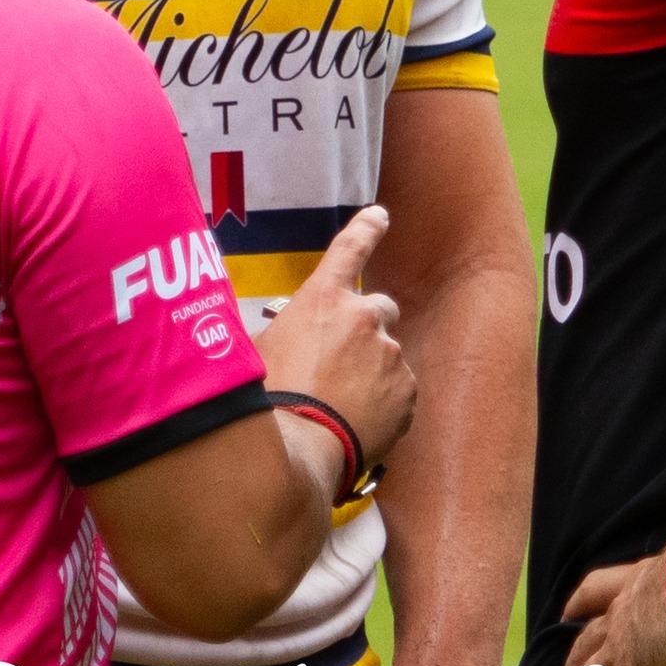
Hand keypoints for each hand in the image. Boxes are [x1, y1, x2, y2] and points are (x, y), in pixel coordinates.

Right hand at [257, 208, 415, 470]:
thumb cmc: (267, 398)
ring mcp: (389, 354)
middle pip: (379, 308)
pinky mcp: (407, 391)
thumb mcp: (258, 351)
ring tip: (343, 404)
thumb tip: (266, 335)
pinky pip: (399, 391)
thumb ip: (277, 333)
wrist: (297, 450)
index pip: (349, 249)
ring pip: (387, 356)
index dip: (366, 229)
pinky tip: (358, 422)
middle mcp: (363, 318)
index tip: (380, 215)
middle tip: (344, 360)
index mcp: (322, 299)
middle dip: (367, 327)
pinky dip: (385, 403)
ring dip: (372, 371)